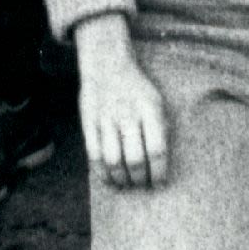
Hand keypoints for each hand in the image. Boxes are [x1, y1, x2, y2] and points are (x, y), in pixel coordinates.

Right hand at [74, 13, 169, 191]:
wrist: (107, 63)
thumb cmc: (137, 88)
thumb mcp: (156, 101)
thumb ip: (159, 128)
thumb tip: (160, 163)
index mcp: (150, 109)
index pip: (157, 149)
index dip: (158, 172)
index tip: (159, 183)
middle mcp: (128, 114)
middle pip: (135, 159)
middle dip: (140, 179)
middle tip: (142, 185)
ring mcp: (106, 118)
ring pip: (113, 161)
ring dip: (121, 179)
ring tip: (127, 184)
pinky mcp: (88, 122)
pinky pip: (94, 154)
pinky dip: (102, 172)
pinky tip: (109, 178)